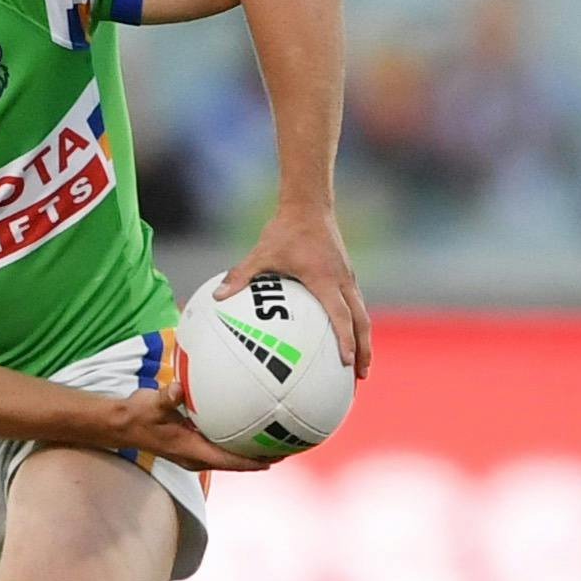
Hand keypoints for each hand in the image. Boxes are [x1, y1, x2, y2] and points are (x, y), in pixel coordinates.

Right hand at [115, 385, 269, 473]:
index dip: (251, 462)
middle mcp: (193, 456)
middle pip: (233, 463)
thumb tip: (178, 387)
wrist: (121, 425)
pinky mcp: (189, 446)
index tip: (274, 460)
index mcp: (189, 450)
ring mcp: (191, 454)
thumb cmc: (137, 415)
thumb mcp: (151, 404)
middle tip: (283, 448)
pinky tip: (244, 429)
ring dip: (247, 453)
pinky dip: (233, 443)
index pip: (226, 461)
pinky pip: (218, 449)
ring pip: (226, 458)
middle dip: (257, 458)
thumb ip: (166, 397)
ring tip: (270, 443)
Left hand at [216, 206, 371, 378]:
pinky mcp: (345, 273)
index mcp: (325, 280)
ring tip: (360, 363)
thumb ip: (240, 276)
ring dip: (363, 338)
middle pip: (361, 320)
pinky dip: (355, 322)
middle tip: (361, 376)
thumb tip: (217, 297)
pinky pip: (354, 303)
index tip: (347, 362)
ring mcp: (347, 277)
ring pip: (362, 313)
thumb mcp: (261, 253)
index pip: (340, 316)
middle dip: (364, 349)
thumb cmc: (284, 230)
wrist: (309, 205)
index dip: (345, 340)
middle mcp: (342, 280)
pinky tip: (345, 334)